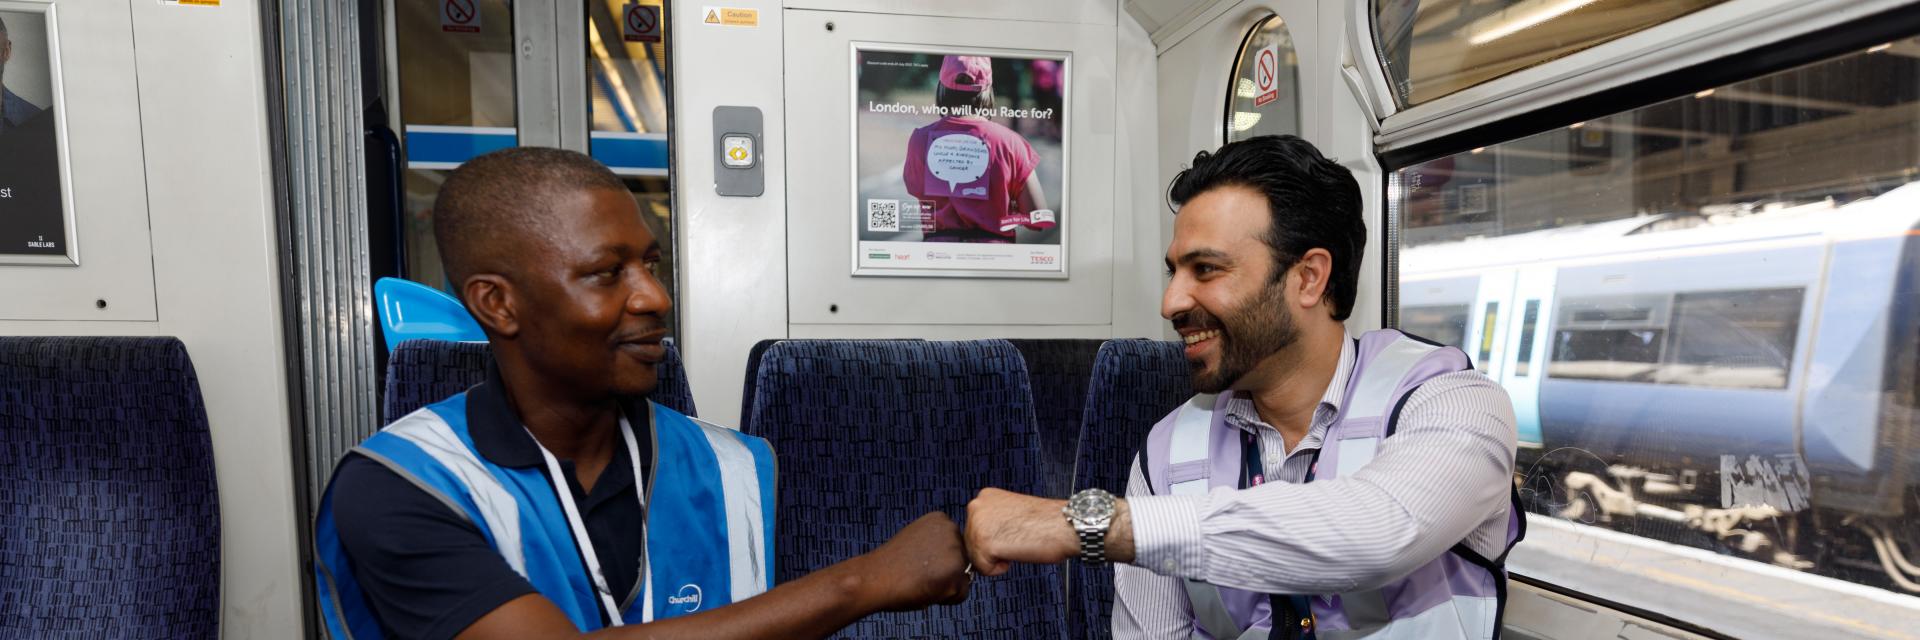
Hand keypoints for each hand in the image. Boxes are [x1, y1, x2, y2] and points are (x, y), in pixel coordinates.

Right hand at [853, 511, 971, 611]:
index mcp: (941, 519)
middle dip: (944, 574)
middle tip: (918, 572)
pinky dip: (945, 599)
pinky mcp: (955, 572)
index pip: (956, 549)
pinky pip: (961, 595)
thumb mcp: (918, 541)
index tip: (917, 561)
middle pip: (963, 563)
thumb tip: (961, 559)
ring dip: (944, 586)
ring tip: (921, 580)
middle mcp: (952, 529)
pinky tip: (925, 589)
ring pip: (963, 580)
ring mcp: (955, 550)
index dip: (937, 562)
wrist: (872, 578)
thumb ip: (939, 544)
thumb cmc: (891, 565)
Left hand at [963, 488, 1078, 575]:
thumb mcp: (1010, 511)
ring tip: (1017, 545)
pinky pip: (984, 569)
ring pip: (976, 558)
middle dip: (992, 549)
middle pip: (971, 544)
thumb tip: (981, 538)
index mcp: (985, 496)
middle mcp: (977, 506)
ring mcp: (977, 524)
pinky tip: (1015, 553)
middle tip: (1016, 540)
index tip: (1013, 532)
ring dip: (996, 559)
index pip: (974, 529)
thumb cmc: (1046, 521)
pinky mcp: (983, 543)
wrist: (1064, 525)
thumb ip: (992, 519)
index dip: (995, 538)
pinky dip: (999, 569)